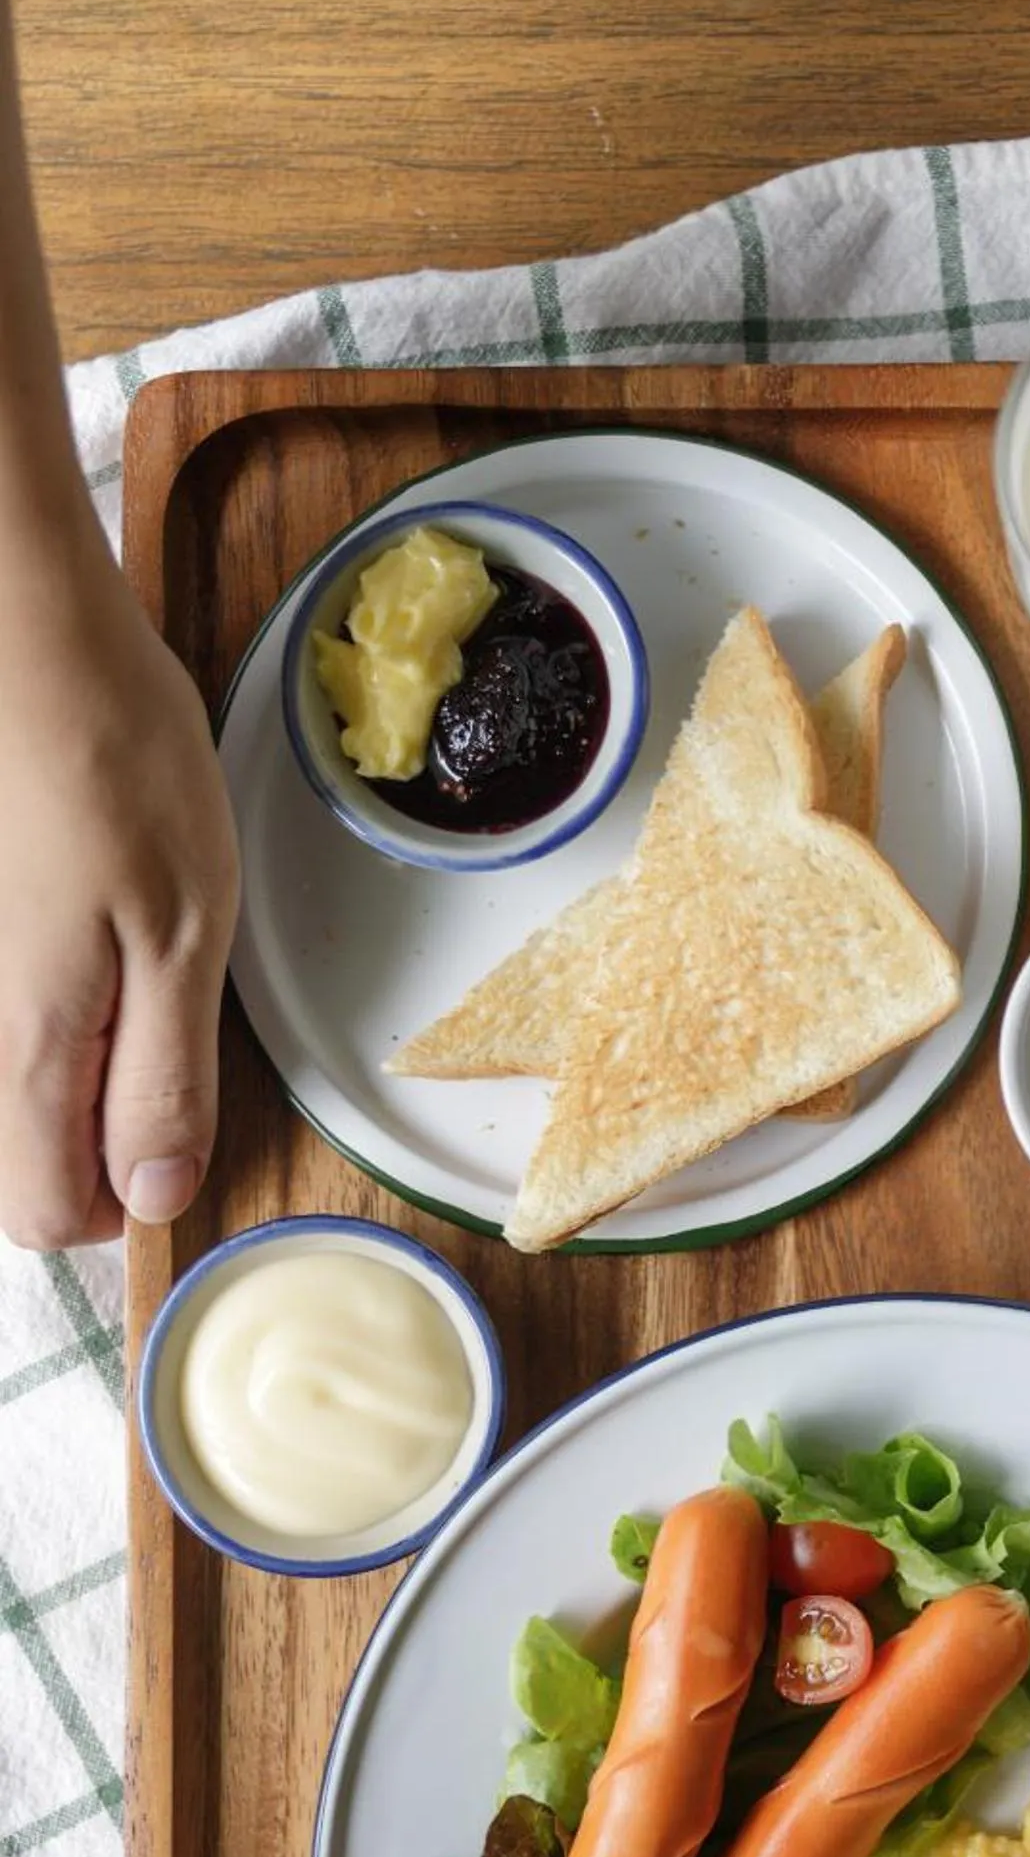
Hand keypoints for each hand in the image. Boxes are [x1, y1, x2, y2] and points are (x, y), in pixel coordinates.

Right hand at [0, 535, 238, 1247]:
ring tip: (125, 959)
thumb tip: (156, 1194)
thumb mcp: (185, 933)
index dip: (126, 1199)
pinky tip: (85, 923)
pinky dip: (56, 1003)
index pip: (47, 1217)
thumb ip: (167, 1076)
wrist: (26, 639)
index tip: (175, 1126)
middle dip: (100, 1129)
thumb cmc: (114, 766)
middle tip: (159, 1026)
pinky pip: (15, 1016)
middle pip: (20, 1160)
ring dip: (81, 1061)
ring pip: (17, 1086)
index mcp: (28, 1047)